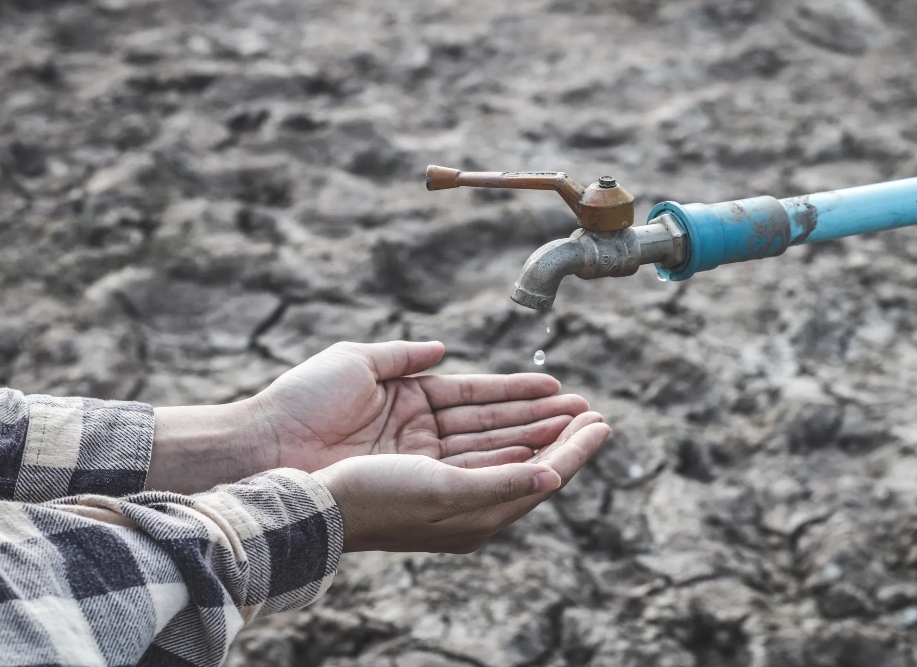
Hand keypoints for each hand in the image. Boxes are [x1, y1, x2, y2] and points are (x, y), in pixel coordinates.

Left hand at [149, 341, 589, 492]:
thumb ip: (404, 355)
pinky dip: (527, 470)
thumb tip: (441, 349)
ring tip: (588, 427)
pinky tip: (559, 459)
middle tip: (590, 411)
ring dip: (546, 442)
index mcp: (411, 410)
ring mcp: (427, 470)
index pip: (479, 400)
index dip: (520, 392)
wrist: (267, 444)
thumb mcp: (358, 363)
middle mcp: (424, 444)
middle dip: (546, 421)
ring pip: (502, 453)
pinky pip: (490, 479)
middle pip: (499, 430)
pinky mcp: (430, 491)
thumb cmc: (301, 403)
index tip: (558, 385)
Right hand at [318, 412, 610, 552]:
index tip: (603, 423)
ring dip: (536, 422)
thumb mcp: (446, 493)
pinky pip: (475, 436)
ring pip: (504, 443)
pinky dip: (502, 422)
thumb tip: (554, 475)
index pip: (542, 476)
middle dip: (561, 432)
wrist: (313, 498)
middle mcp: (466, 497)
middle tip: (593, 408)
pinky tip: (519, 412)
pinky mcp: (423, 454)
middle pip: (528, 459)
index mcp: (477, 516)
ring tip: (568, 401)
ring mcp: (445, 475)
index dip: (575, 449)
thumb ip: (503, 484)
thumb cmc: (377, 500)